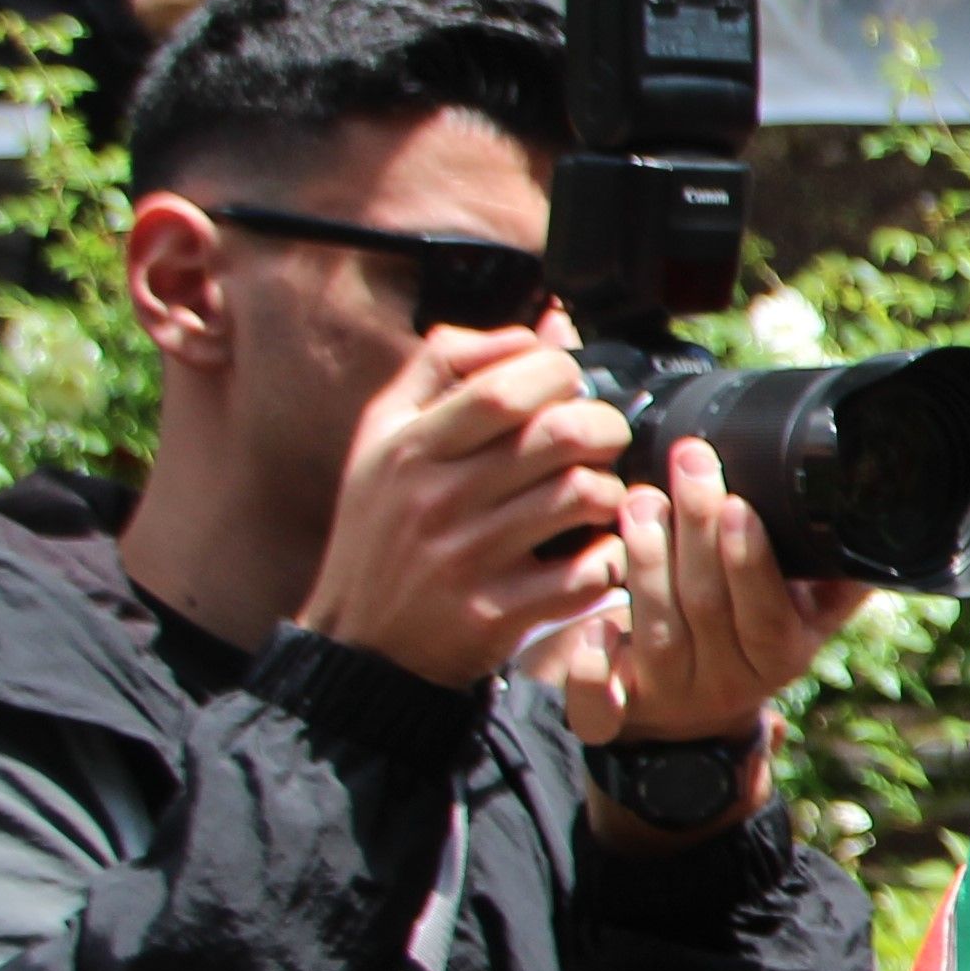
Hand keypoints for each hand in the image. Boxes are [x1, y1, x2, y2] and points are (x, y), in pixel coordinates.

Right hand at [293, 320, 633, 687]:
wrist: (358, 645)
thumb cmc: (381, 528)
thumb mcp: (385, 438)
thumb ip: (450, 367)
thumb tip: (539, 325)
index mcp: (408, 448)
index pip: (508, 388)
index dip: (560, 374)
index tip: (568, 385)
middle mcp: (435, 501)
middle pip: (563, 435)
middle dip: (605, 428)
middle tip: (601, 440)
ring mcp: (469, 561)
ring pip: (586, 497)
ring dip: (610, 491)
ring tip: (596, 495)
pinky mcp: (499, 615)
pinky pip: (592, 571)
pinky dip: (611, 555)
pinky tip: (595, 550)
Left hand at [555, 437, 868, 779]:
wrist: (694, 720)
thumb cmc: (750, 640)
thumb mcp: (805, 617)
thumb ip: (835, 579)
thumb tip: (874, 522)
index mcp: (778, 656)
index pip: (766, 611)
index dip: (750, 560)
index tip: (738, 502)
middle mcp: (725, 681)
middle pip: (706, 605)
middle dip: (694, 528)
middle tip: (689, 462)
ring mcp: (667, 696)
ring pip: (656, 629)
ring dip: (646, 559)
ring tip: (640, 498)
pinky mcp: (612, 710)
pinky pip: (596, 702)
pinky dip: (589, 666)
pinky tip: (591, 620)